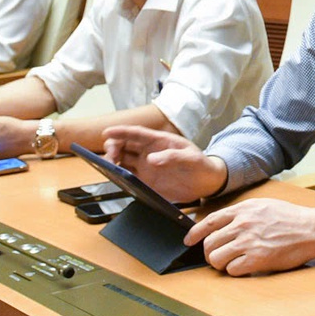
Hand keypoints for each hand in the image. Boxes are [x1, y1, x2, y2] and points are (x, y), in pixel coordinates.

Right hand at [101, 125, 227, 201]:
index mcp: (159, 141)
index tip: (107, 132)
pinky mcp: (145, 181)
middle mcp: (149, 152)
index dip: (121, 132)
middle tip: (110, 157)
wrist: (207, 183)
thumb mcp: (191, 158)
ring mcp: (146, 167)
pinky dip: (118, 176)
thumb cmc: (201, 165)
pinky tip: (113, 179)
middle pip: (124, 145)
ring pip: (122, 160)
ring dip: (112, 162)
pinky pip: (127, 177)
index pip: (136, 133)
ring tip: (108, 168)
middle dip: (113, 147)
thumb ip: (173, 157)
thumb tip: (151, 160)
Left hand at [185, 199, 314, 274]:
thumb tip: (222, 222)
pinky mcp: (257, 259)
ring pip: (216, 258)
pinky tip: (243, 266)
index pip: (208, 222)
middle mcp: (242, 225)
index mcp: (242, 210)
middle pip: (209, 243)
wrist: (311, 229)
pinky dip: (234, 270)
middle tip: (216, 256)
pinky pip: (232, 269)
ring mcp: (248, 242)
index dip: (194, 233)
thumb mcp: (262, 205)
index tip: (188, 240)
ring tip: (229, 262)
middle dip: (209, 252)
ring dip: (219, 263)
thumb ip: (241, 212)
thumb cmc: (290, 218)